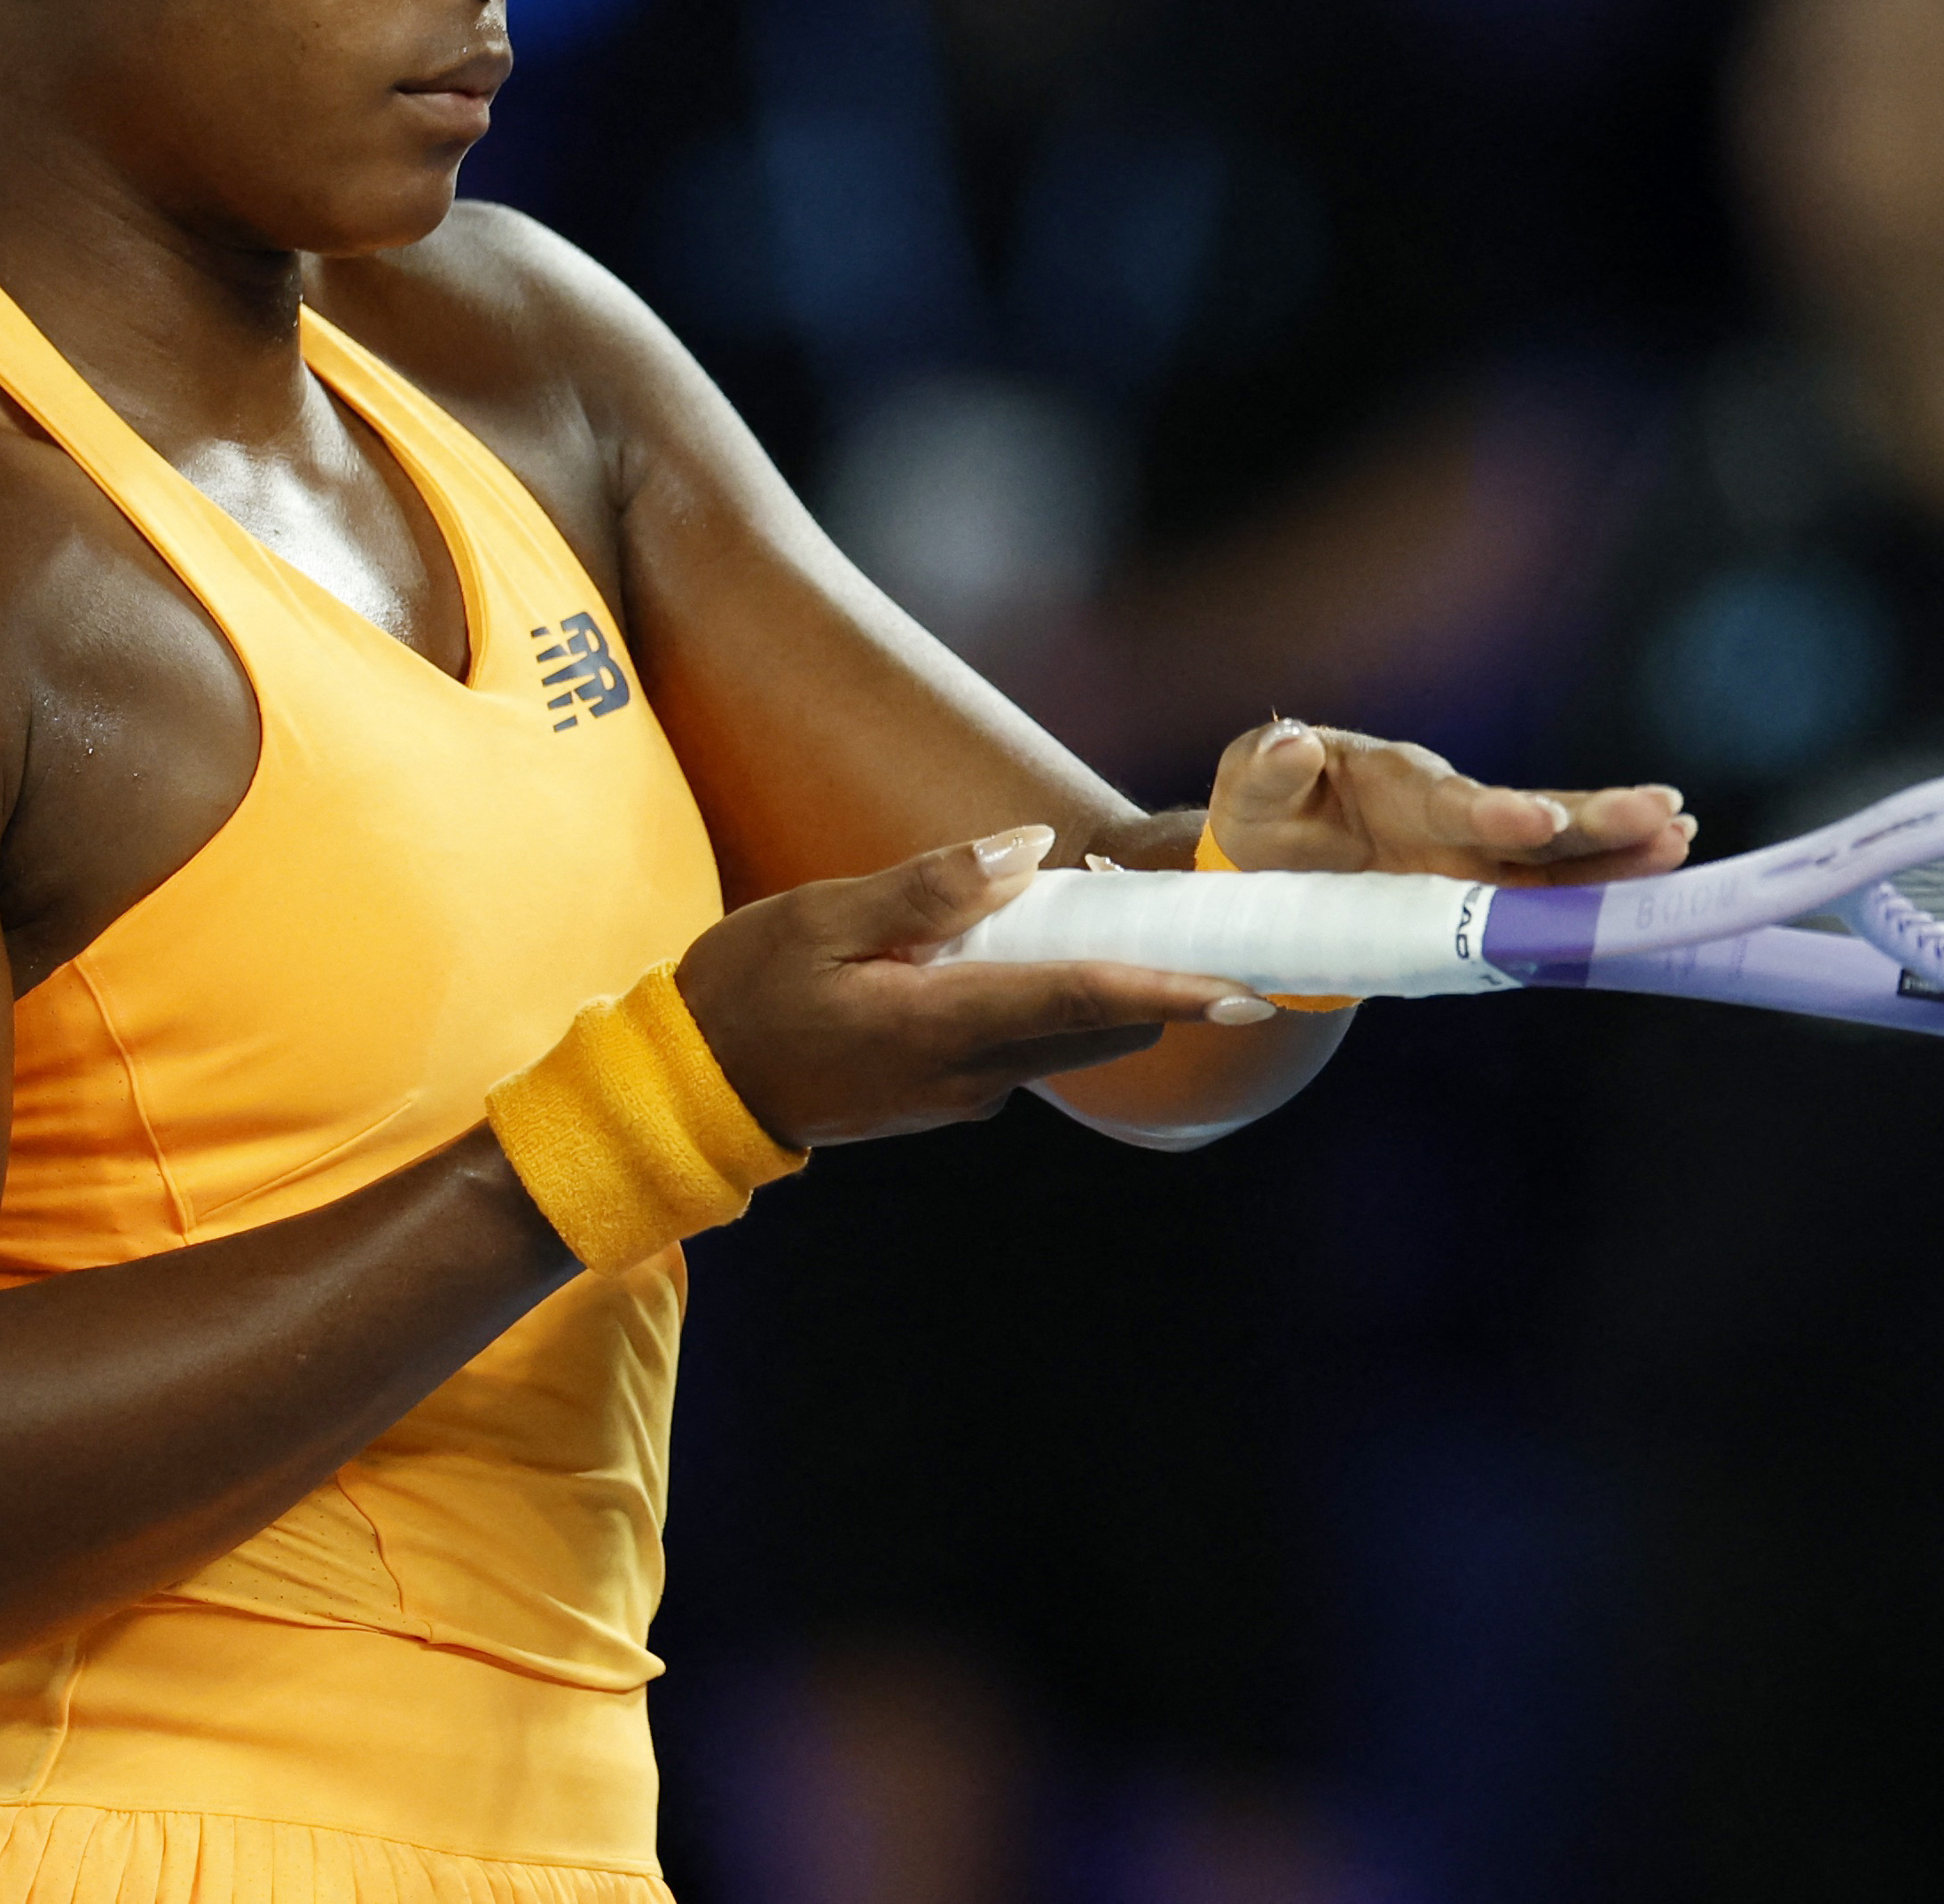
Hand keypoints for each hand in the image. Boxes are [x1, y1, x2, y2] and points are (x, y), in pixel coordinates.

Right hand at [674, 826, 1268, 1146]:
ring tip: (1092, 902)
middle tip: (1166, 899)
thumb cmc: (747, 990)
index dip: (1173, 991)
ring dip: (1099, 982)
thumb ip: (933, 886)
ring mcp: (963, 1094)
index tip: (1248, 989)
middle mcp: (970, 1074)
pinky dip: (1050, 997)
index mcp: (942, 1026)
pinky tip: (1021, 942)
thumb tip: (1030, 850)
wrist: (695, 1088)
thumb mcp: (824, 917)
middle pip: (1100, 1026)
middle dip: (1153, 975)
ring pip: (1069, 1036)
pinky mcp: (950, 1094)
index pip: (1084, 1002)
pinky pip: (1027, 1040)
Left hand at [1203, 718, 1694, 884]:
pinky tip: (1653, 900)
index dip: (1498, 812)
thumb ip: (1267, 765)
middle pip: (1534, 822)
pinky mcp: (1481, 896)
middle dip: (1597, 822)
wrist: (1272, 859)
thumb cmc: (1264, 811)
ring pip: (1558, 861)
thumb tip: (1293, 745)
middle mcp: (1455, 817)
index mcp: (1402, 784)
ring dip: (1619, 855)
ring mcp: (1475, 858)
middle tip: (1665, 814)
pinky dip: (1596, 901)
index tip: (1539, 818)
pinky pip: (1545, 903)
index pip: (1457, 802)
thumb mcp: (1247, 784)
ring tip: (1681, 840)